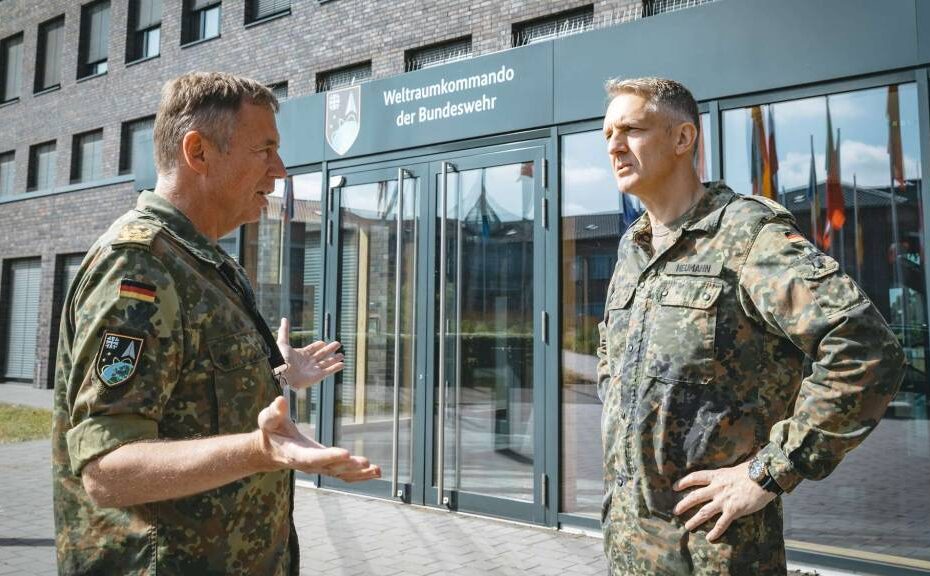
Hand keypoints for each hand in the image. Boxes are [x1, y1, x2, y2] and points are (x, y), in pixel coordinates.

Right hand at [257, 396, 380, 482]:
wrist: (271, 451)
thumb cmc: (271, 432)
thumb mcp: (268, 419)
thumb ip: (274, 411)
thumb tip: (281, 400)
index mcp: (296, 453)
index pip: (313, 457)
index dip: (329, 456)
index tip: (345, 453)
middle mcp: (309, 465)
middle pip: (331, 468)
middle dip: (349, 466)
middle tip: (365, 462)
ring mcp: (319, 468)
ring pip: (341, 474)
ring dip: (359, 473)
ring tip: (377, 469)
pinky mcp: (327, 467)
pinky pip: (345, 475)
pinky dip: (361, 475)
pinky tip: (376, 471)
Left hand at [276, 317, 343, 388]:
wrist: (282, 375)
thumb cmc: (281, 360)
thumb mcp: (282, 343)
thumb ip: (284, 331)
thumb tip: (284, 318)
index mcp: (301, 355)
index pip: (312, 349)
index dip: (318, 345)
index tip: (323, 342)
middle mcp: (308, 362)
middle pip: (322, 354)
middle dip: (329, 349)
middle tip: (338, 344)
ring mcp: (313, 369)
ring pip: (327, 362)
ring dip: (335, 359)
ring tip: (342, 355)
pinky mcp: (318, 376)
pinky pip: (329, 371)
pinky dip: (336, 368)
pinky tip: (342, 364)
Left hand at [672, 461, 775, 541]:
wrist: (764, 477)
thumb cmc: (754, 470)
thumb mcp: (736, 468)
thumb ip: (728, 474)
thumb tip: (730, 473)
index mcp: (717, 475)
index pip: (695, 477)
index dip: (684, 482)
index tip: (675, 487)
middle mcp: (717, 488)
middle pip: (695, 496)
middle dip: (683, 504)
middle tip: (675, 511)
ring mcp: (724, 500)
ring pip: (704, 512)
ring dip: (694, 520)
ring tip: (687, 527)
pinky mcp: (733, 510)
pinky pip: (721, 523)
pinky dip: (715, 532)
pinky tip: (709, 538)